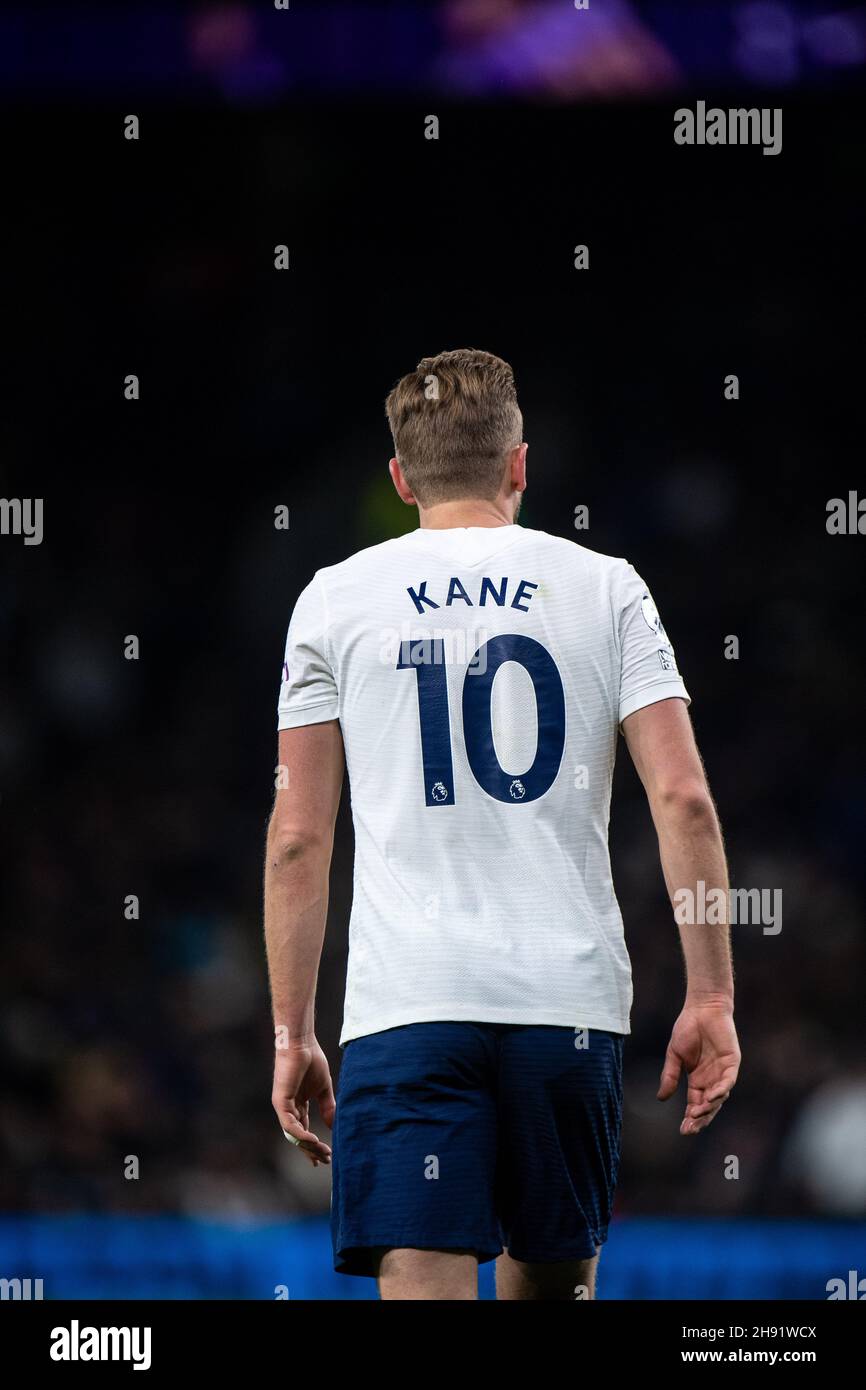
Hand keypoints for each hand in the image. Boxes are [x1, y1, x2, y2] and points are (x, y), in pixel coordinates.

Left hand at [272, 1038, 335, 1166]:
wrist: (301, 1043)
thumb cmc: (312, 1061)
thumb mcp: (324, 1088)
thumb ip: (328, 1107)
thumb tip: (334, 1125)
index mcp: (298, 1105)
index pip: (304, 1130)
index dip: (314, 1145)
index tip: (325, 1157)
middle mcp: (289, 1108)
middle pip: (298, 1136)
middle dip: (312, 1150)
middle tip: (325, 1160)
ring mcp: (283, 1106)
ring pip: (294, 1134)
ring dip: (308, 1145)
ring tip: (323, 1152)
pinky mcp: (280, 1101)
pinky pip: (289, 1124)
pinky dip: (301, 1134)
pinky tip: (314, 1140)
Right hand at [657, 999, 740, 1135]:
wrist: (702, 1008)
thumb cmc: (688, 1029)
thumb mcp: (674, 1055)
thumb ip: (669, 1076)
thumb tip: (660, 1099)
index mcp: (698, 1080)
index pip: (695, 1104)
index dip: (690, 1118)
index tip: (683, 1130)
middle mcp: (711, 1080)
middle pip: (708, 1106)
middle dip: (700, 1119)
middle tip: (690, 1129)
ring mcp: (723, 1072)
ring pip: (719, 1098)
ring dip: (709, 1107)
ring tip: (696, 1114)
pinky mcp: (731, 1063)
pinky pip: (728, 1081)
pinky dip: (721, 1090)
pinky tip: (712, 1098)